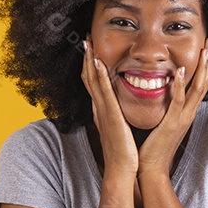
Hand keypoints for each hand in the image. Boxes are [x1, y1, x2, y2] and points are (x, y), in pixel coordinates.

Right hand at [81, 36, 138, 177]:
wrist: (121, 169)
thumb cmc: (123, 153)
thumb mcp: (117, 130)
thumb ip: (114, 118)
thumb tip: (114, 110)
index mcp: (102, 110)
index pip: (93, 83)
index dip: (90, 66)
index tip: (90, 50)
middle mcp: (99, 108)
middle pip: (89, 77)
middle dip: (87, 57)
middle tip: (85, 38)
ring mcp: (103, 110)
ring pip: (93, 80)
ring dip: (90, 60)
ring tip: (88, 43)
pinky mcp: (110, 115)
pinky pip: (104, 91)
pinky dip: (99, 76)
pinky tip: (99, 62)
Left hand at [138, 36, 207, 177]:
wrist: (151, 167)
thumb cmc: (153, 144)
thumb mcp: (163, 120)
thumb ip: (166, 105)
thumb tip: (162, 90)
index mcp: (187, 111)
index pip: (200, 83)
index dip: (205, 64)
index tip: (206, 46)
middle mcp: (189, 112)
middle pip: (205, 81)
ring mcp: (183, 117)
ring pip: (198, 88)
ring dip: (202, 67)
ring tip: (205, 48)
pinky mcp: (172, 123)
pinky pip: (179, 101)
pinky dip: (180, 85)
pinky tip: (180, 70)